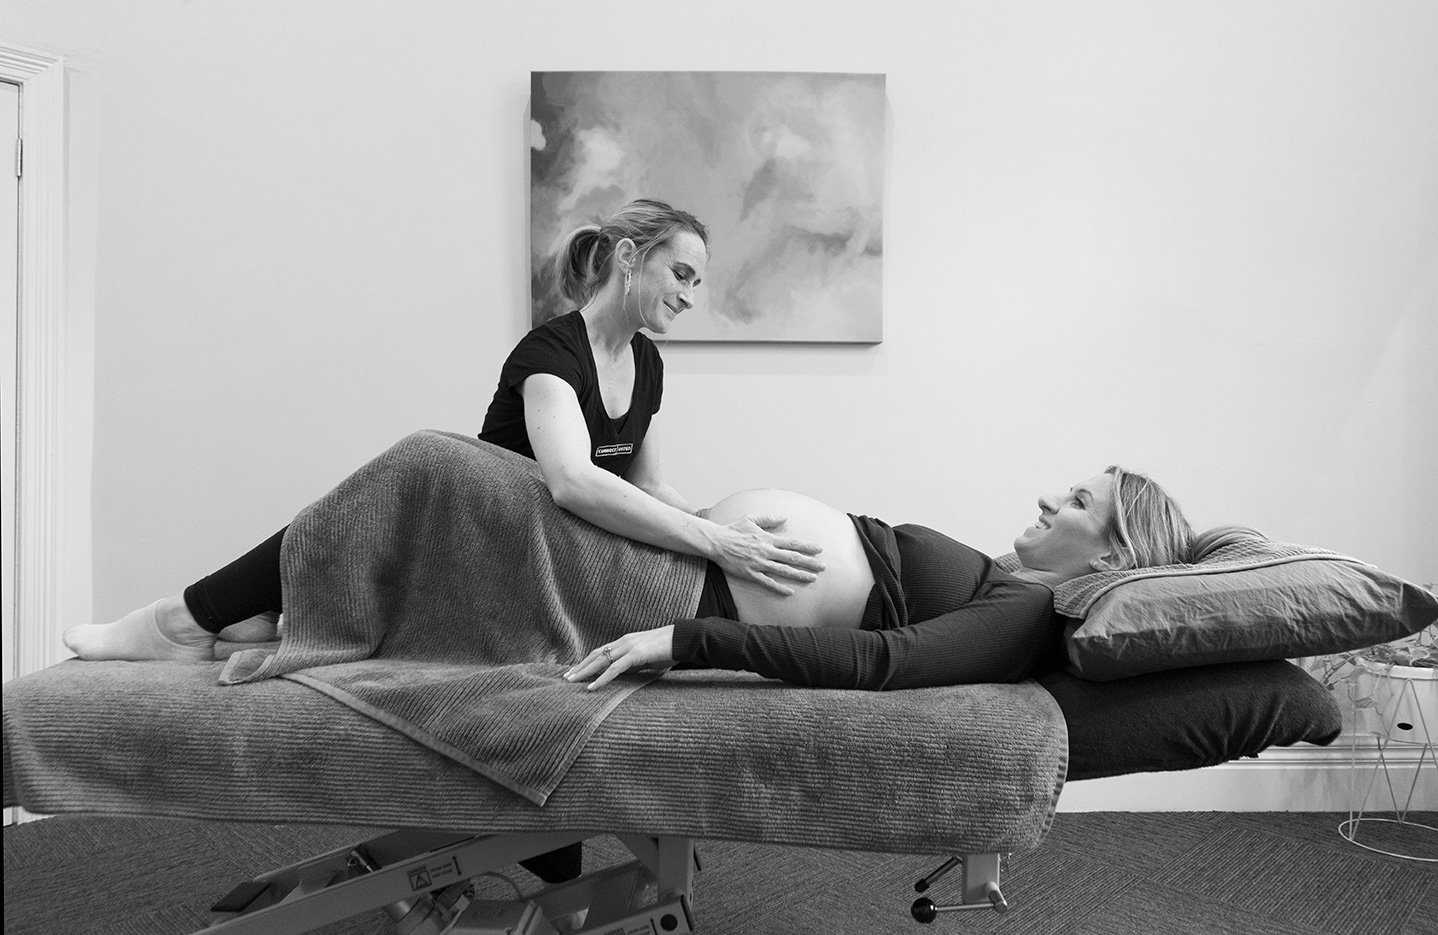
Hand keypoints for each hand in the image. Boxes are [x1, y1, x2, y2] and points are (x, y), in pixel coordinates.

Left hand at [563, 626, 676, 690]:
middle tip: (566, 677)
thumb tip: (630, 674)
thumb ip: (637, 665)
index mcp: (626, 642)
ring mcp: (629, 647)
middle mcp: (624, 642)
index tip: (576, 670)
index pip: (601, 651)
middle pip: (596, 654)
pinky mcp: (636, 654)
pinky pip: (615, 668)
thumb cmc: (671, 649)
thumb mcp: (649, 659)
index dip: (587, 661)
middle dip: (580, 666)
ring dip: (585, 671)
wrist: (684, 639)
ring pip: (601, 660)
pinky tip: (592, 687)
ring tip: (572, 681)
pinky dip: (602, 678)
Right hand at [711, 514, 825, 595]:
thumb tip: (784, 517)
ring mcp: (759, 563)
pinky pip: (767, 582)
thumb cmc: (733, 529)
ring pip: (783, 570)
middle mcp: (766, 551)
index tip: (819, 550)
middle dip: (809, 562)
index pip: (792, 543)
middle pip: (792, 558)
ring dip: (799, 575)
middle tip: (823, 567)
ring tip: (812, 578)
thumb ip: (769, 519)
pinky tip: (790, 592)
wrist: (716, 542)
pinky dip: (779, 587)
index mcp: (768, 539)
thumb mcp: (751, 519)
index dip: (807, 547)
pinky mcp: (750, 573)